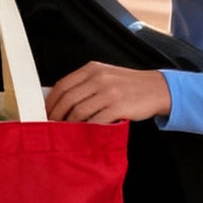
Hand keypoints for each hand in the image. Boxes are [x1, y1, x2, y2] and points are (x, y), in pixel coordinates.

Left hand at [46, 62, 171, 123]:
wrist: (157, 89)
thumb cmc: (130, 85)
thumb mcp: (106, 76)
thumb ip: (85, 85)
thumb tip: (60, 101)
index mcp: (92, 69)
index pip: (62, 85)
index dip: (51, 101)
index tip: (46, 112)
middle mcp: (99, 78)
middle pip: (67, 99)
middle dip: (56, 115)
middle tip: (52, 125)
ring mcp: (109, 92)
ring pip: (79, 111)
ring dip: (69, 124)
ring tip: (67, 131)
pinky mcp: (118, 107)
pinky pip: (95, 121)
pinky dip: (87, 128)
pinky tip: (84, 132)